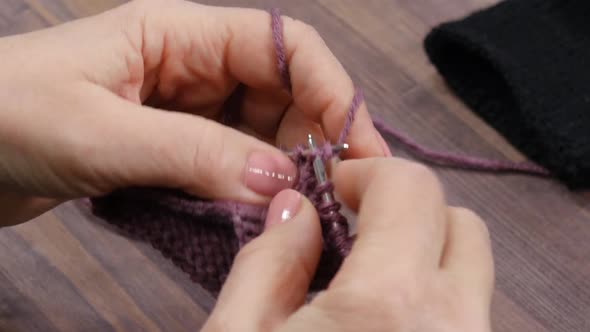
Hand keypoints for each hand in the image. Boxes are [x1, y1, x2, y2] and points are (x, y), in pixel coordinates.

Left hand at [0, 0, 388, 224]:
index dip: (333, 92)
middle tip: (332, 199)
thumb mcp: (102, 132)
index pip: (286, 48)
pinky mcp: (173, 149)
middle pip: (284, 94)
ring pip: (261, 135)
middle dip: (313, 141)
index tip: (358, 151)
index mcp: (183, 34)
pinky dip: (248, 190)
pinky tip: (258, 218)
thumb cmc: (9, 117)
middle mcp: (194, 66)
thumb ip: (194, 154)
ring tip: (299, 215)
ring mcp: (186, 111)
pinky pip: (230, 165)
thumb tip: (279, 185)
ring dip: (281, 172)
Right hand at [202, 158, 493, 331]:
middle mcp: (454, 325)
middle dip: (407, 209)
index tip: (333, 191)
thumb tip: (297, 208)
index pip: (411, 188)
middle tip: (356, 229)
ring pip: (470, 270)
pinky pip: (464, 310)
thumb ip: (268, 261)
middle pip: (460, 224)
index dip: (368, 174)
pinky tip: (382, 319)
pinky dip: (431, 293)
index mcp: (390, 303)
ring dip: (423, 251)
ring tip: (366, 277)